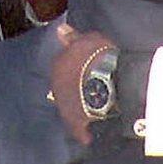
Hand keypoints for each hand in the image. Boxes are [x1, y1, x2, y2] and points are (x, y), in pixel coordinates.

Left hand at [50, 25, 114, 145]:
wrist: (106, 80)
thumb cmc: (98, 56)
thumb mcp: (88, 39)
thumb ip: (73, 37)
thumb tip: (60, 29)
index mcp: (58, 66)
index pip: (63, 67)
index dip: (76, 68)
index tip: (87, 69)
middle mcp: (56, 87)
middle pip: (64, 88)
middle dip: (74, 88)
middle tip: (91, 87)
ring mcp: (65, 107)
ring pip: (71, 108)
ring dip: (79, 107)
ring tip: (94, 107)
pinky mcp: (75, 123)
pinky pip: (79, 129)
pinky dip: (83, 131)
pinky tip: (90, 135)